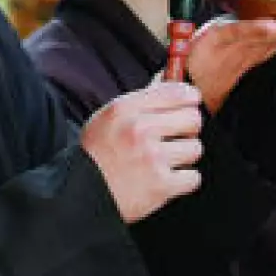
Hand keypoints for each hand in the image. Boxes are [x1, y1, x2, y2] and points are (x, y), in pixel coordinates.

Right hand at [81, 81, 205, 222]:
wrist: (80, 195)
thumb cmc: (97, 155)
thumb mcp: (110, 118)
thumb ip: (142, 99)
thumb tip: (172, 79)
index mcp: (125, 109)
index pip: (176, 92)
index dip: (189, 98)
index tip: (191, 103)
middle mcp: (139, 129)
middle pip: (193, 118)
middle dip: (187, 129)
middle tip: (175, 138)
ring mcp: (151, 158)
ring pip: (195, 148)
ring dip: (184, 157)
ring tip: (165, 161)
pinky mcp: (161, 186)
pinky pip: (193, 177)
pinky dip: (183, 181)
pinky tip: (166, 180)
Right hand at [186, 12, 275, 112]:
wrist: (186, 83)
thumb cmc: (216, 69)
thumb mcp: (250, 61)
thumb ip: (271, 48)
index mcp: (259, 40)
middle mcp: (248, 34)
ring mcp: (231, 35)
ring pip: (263, 28)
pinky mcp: (214, 38)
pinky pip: (236, 32)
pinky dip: (252, 28)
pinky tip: (270, 26)